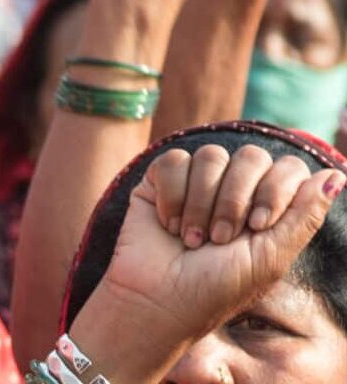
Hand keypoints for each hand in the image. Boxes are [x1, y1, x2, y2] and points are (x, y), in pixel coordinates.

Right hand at [99, 145, 342, 338]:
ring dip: (201, 203)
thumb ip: (304, 216)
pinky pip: (174, 161)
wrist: (158, 301)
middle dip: (235, 199)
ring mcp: (197, 183)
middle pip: (252, 156)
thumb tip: (336, 175)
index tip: (257, 227)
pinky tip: (169, 224)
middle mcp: (234, 190)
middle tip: (220, 238)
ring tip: (192, 238)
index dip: (275, 190)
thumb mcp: (271, 257)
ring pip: (212, 156)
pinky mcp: (160, 181)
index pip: (288, 168)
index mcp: (267, 207)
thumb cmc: (215, 288)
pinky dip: (172, 196)